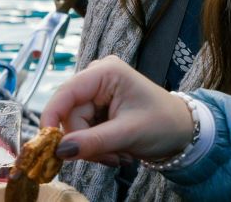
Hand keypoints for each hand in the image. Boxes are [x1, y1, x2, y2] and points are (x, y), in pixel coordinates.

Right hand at [40, 56, 193, 166]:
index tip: (47, 144)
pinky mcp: (98, 106)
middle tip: (108, 158)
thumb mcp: (129, 134)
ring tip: (117, 155)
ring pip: (76, 125)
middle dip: (85, 141)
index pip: (67, 93)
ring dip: (93, 147)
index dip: (52, 117)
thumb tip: (60, 150)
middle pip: (71, 114)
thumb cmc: (164, 124)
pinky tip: (115, 150)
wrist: (183, 131)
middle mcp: (97, 76)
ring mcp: (97, 91)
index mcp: (105, 72)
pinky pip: (83, 129)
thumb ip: (93, 141)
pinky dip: (96, 145)